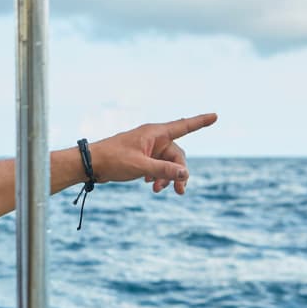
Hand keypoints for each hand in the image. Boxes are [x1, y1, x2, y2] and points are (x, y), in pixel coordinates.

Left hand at [88, 112, 217, 194]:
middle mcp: (153, 138)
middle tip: (179, 191)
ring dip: (167, 177)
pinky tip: (151, 186)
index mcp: (155, 133)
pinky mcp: (141, 157)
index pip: (183, 126)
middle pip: (177, 154)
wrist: (91, 164)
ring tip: (159, 190)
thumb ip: (164, 170)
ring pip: (167, 163)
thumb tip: (185, 173)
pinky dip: (157, 176)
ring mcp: (147, 148)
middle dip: (179, 172)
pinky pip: (157, 166)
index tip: (215, 116)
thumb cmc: (113, 160)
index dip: (200, 122)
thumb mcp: (141, 167)